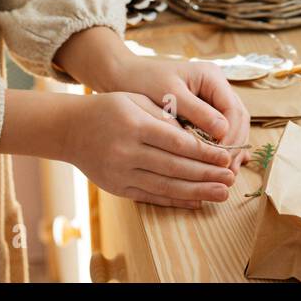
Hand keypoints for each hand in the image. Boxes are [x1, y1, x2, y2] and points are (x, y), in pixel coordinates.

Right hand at [63, 92, 236, 208]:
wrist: (69, 130)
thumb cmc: (107, 109)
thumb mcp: (134, 99)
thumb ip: (163, 116)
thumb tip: (195, 135)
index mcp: (133, 125)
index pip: (177, 142)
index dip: (204, 152)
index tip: (226, 156)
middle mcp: (126, 152)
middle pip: (175, 167)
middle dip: (207, 174)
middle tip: (231, 177)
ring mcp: (121, 173)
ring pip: (166, 186)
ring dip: (198, 192)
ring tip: (222, 193)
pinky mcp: (118, 188)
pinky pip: (152, 197)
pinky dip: (177, 201)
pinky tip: (197, 201)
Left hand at [110, 56, 251, 174]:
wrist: (123, 77)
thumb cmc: (144, 81)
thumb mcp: (170, 95)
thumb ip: (197, 112)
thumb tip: (223, 132)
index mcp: (212, 77)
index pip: (234, 110)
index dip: (232, 136)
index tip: (222, 159)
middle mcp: (216, 88)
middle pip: (237, 120)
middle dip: (234, 147)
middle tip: (228, 172)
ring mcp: (210, 101)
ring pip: (230, 129)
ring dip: (229, 151)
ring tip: (223, 175)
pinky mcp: (202, 113)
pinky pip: (217, 133)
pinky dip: (217, 150)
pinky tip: (215, 168)